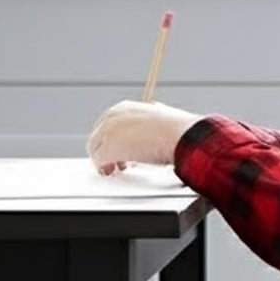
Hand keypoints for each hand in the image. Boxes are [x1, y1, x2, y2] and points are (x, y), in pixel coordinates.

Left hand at [87, 100, 202, 174]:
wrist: (183, 137)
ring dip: (104, 159)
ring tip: (116, 168)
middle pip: (99, 136)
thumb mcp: (164, 118)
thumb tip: (156, 117)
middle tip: (117, 163)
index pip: (108, 124)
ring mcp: (109, 132)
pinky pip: (99, 161)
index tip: (120, 150)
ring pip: (96, 148)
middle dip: (107, 150)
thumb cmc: (180, 130)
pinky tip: (111, 172)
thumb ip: (153, 119)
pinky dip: (104, 168)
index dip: (113, 139)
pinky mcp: (109, 149)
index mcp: (125, 108)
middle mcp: (113, 116)